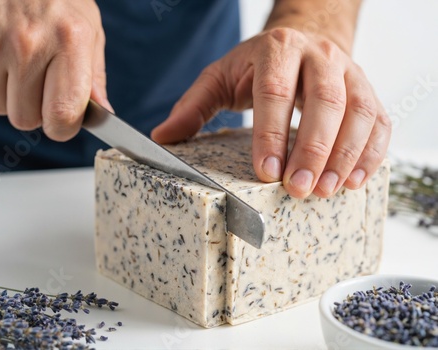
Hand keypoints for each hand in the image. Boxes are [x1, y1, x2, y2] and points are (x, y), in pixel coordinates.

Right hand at [0, 0, 111, 140]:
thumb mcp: (88, 28)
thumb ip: (94, 76)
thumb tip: (103, 114)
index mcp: (67, 41)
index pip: (62, 115)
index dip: (63, 127)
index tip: (63, 121)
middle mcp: (26, 44)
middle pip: (24, 119)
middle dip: (34, 109)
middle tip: (39, 82)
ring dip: (8, 93)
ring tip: (16, 60)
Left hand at [151, 27, 390, 198]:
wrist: (302, 41)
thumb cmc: (258, 66)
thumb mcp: (220, 77)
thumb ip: (193, 106)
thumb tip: (162, 137)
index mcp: (277, 49)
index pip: (275, 91)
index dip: (272, 133)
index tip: (266, 172)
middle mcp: (319, 56)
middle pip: (325, 100)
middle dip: (312, 149)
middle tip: (298, 189)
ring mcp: (349, 71)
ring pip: (359, 111)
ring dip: (346, 154)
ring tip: (327, 190)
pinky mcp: (368, 90)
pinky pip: (379, 121)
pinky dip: (371, 153)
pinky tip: (354, 180)